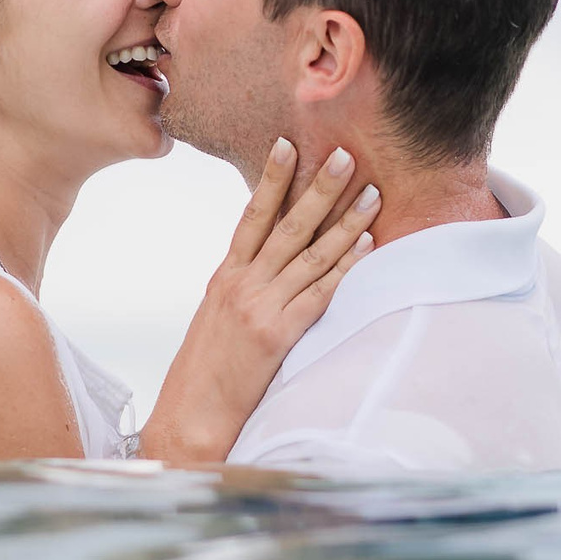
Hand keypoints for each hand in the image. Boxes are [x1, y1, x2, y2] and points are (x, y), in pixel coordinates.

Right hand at [138, 138, 378, 464]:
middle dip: (318, 187)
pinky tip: (367, 245)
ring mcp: (260, 307)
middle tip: (346, 154)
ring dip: (345, 221)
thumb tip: (265, 264)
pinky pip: (320, 293)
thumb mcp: (214, 319)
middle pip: (287, 225)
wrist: (190, 415)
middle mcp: (242, 284)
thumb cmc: (203, 372)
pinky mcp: (278, 335)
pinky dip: (346, 267)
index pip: (252, 216)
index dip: (271, 179)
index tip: (288, 144)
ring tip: (370, 193)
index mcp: (224, 277)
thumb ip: (240, 287)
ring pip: (311, 254)